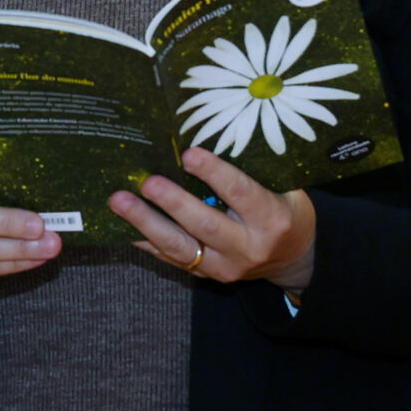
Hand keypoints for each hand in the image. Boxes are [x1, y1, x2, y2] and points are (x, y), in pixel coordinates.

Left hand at [110, 146, 316, 291]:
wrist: (292, 258)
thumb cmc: (285, 211)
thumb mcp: (286, 189)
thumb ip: (254, 170)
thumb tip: (210, 135)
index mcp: (271, 219)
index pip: (241, 193)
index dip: (215, 173)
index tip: (190, 154)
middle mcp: (247, 247)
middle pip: (204, 224)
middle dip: (173, 202)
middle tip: (146, 182)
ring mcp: (224, 266)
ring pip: (180, 247)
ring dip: (145, 223)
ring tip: (119, 201)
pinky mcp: (205, 275)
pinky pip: (169, 258)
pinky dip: (144, 240)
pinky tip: (120, 224)